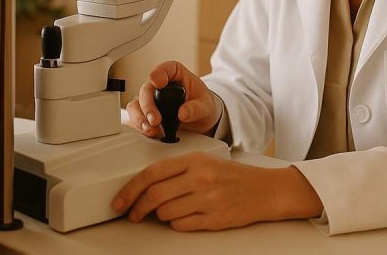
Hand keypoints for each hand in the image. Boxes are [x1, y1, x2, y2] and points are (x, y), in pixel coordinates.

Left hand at [111, 152, 322, 230]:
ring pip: (166, 213)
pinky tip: (184, 217)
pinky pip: (182, 225)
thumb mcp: (205, 162)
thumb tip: (146, 186)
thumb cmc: (233, 176)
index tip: (120, 200)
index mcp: (194, 160)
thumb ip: (177, 171)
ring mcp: (208, 199)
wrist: (265, 190)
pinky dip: (177, 224)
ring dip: (160, 216)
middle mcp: (200, 178)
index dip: (131, 189)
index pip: (152, 173)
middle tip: (132, 213)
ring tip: (168, 211)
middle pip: (155, 195)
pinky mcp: (215, 219)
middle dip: (138, 207)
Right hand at [124, 61, 219, 138]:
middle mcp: (159, 85)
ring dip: (140, 118)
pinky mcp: (145, 114)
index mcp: (175, 75)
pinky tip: (148, 132)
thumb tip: (183, 113)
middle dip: (148, 105)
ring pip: (136, 104)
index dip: (159, 73)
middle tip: (155, 119)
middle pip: (146, 90)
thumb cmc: (202, 105)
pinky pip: (135, 118)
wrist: (199, 119)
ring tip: (151, 130)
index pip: (165, 68)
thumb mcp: (206, 106)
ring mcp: (150, 99)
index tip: (158, 82)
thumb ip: (196, 108)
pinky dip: (139, 126)